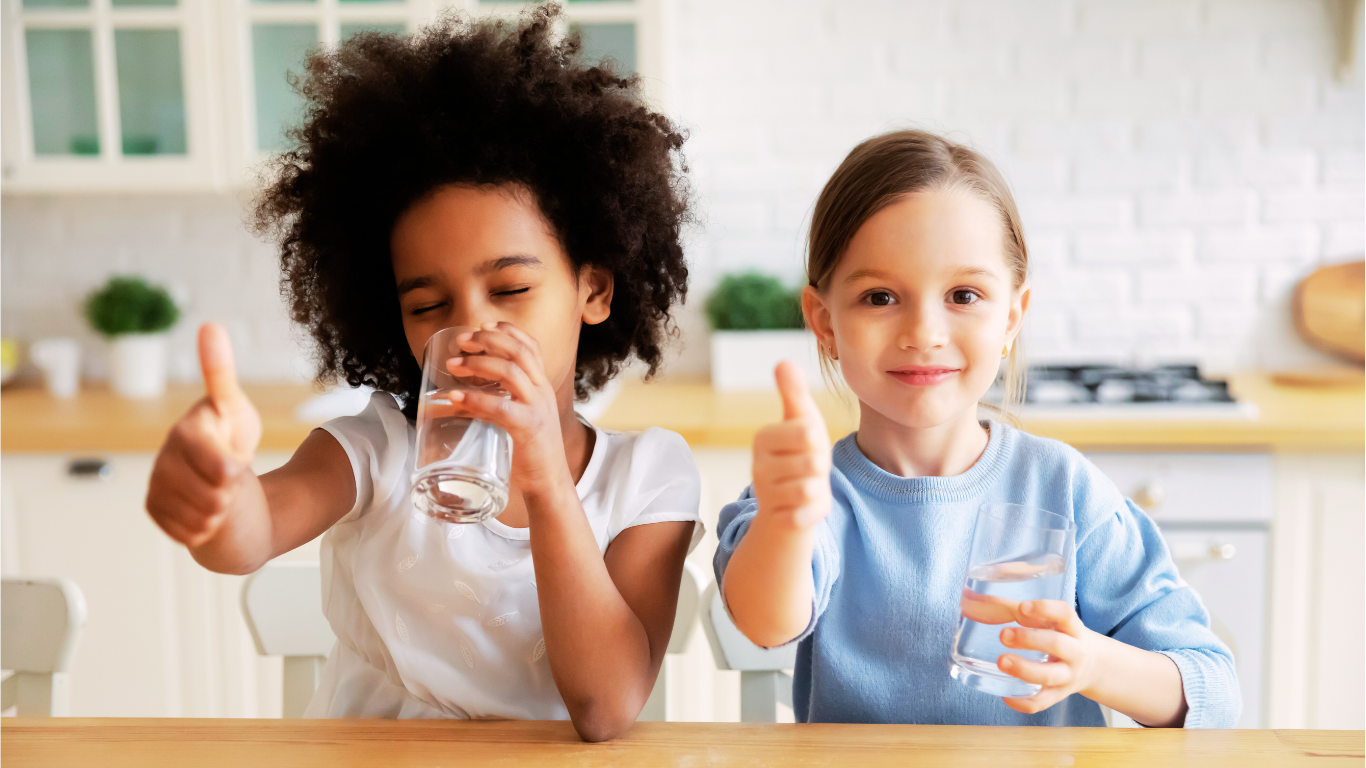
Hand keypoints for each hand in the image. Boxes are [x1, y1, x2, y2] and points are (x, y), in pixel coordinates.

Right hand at [146, 323, 262, 546]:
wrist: (219, 473)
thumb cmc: (229, 435)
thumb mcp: (234, 406)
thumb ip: (220, 373)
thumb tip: (210, 326)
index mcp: (186, 431)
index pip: (223, 468)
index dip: (235, 471)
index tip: (238, 463)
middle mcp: (164, 458)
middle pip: (214, 499)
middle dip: (230, 493)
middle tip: (228, 478)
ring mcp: (156, 484)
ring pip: (202, 519)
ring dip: (219, 511)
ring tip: (217, 491)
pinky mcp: (154, 508)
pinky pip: (188, 533)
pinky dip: (204, 527)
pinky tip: (204, 508)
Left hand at [441, 321, 568, 488]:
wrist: (550, 481)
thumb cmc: (530, 451)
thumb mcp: (517, 419)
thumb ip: (493, 404)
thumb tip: (455, 399)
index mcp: (542, 387)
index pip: (531, 347)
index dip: (508, 331)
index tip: (484, 324)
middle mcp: (542, 392)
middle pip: (519, 352)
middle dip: (488, 340)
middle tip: (462, 340)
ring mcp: (537, 408)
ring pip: (511, 372)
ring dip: (478, 363)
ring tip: (454, 365)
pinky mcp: (528, 427)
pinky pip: (500, 407)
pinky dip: (475, 399)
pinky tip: (455, 397)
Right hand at [751, 361, 831, 530]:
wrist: (790, 503)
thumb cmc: (799, 454)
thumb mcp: (801, 420)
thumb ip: (793, 393)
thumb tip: (783, 361)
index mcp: (762, 438)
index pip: (808, 432)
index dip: (817, 440)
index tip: (807, 445)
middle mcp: (758, 466)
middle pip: (813, 462)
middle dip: (820, 466)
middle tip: (808, 468)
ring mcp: (766, 495)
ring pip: (811, 488)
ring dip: (818, 488)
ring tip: (806, 485)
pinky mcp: (778, 520)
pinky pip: (807, 514)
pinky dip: (814, 511)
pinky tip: (803, 507)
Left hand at [960, 595, 1101, 713]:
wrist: (1094, 666)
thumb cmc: (1060, 635)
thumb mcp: (1047, 620)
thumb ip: (1015, 609)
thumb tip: (971, 597)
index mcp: (1072, 628)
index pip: (1065, 615)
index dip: (1046, 609)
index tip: (1022, 607)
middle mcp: (1075, 651)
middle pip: (1057, 644)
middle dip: (1029, 639)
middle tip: (1003, 635)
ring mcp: (1068, 676)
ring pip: (1050, 676)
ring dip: (1025, 669)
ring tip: (1002, 662)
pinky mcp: (1059, 695)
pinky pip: (1043, 702)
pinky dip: (1024, 702)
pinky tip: (1005, 696)